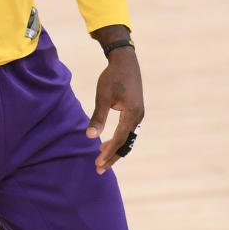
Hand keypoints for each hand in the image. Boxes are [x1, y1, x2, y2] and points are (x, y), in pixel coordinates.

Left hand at [85, 47, 143, 173]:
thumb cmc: (112, 76)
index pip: (120, 139)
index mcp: (132, 114)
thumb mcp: (103, 96)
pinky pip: (128, 131)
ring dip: (115, 149)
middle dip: (112, 156)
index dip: (109, 152)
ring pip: (127, 138)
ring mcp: (138, 114)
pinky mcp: (135, 111)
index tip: (98, 162)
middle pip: (126, 143)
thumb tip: (90, 136)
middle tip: (99, 168)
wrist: (125, 61)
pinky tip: (107, 142)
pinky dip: (118, 139)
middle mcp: (138, 117)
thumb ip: (98, 117)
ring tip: (100, 158)